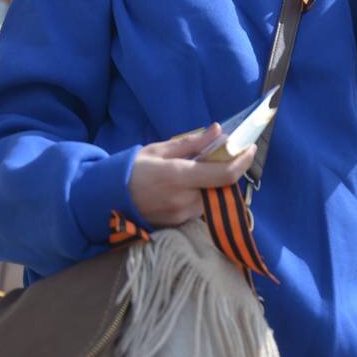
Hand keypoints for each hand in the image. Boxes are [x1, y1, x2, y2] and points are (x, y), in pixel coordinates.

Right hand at [128, 123, 255, 227]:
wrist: (106, 201)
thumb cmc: (132, 170)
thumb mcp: (158, 150)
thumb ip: (191, 143)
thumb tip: (218, 130)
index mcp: (178, 176)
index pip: (224, 174)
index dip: (242, 161)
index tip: (250, 148)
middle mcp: (184, 200)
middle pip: (221, 186)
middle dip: (227, 171)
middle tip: (224, 156)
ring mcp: (182, 216)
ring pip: (213, 198)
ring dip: (214, 184)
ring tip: (200, 170)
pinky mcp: (179, 225)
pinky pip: (200, 208)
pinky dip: (202, 195)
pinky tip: (189, 187)